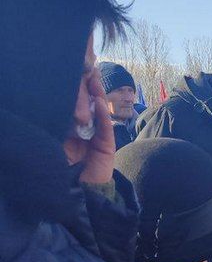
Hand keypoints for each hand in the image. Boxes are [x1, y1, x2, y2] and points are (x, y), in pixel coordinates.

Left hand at [63, 67, 115, 184]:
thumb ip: (59, 123)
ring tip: (93, 81)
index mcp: (71, 128)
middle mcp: (85, 130)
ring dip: (97, 96)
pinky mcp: (106, 145)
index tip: (74, 73)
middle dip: (87, 88)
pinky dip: (103, 115)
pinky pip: (106, 127)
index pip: (75, 104)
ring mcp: (97, 136)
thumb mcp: (55, 139)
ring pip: (98, 112)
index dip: (77, 90)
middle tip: (86, 71)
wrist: (75, 191)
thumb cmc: (59, 168)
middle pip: (88, 104)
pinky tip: (99, 102)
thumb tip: (63, 103)